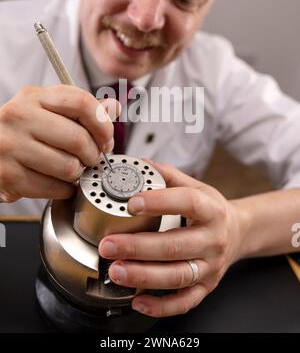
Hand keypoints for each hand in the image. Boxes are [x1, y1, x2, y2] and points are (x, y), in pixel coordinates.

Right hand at [0, 85, 119, 201]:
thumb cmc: (23, 131)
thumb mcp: (48, 111)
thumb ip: (82, 109)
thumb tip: (113, 107)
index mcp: (33, 97)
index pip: (81, 102)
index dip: (102, 124)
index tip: (107, 138)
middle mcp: (19, 117)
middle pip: (78, 139)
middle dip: (93, 154)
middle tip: (91, 158)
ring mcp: (11, 146)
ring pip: (69, 167)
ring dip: (77, 173)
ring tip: (71, 169)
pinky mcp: (8, 175)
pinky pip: (54, 188)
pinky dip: (63, 189)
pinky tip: (56, 181)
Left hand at [99, 161, 241, 317]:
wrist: (239, 233)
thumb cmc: (211, 210)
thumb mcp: (197, 187)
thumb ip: (168, 175)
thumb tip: (140, 162)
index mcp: (211, 210)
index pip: (187, 203)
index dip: (159, 203)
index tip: (132, 203)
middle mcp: (213, 240)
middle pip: (175, 246)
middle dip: (138, 247)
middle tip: (108, 245)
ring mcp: (210, 267)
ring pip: (177, 276)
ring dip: (143, 276)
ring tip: (115, 271)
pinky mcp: (206, 287)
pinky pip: (184, 302)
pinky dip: (160, 306)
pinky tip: (137, 300)